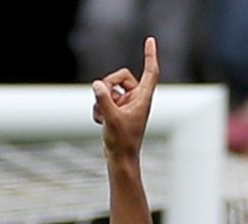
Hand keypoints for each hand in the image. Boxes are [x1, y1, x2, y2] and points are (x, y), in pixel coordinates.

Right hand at [92, 37, 159, 160]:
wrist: (120, 159)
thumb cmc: (122, 142)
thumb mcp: (111, 118)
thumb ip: (104, 100)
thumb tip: (97, 83)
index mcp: (143, 99)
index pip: (150, 72)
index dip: (150, 56)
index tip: (150, 40)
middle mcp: (136, 99)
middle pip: (121, 77)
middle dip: (108, 85)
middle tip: (103, 99)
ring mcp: (126, 104)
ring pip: (110, 88)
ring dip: (101, 100)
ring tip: (102, 117)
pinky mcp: (117, 110)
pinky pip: (104, 99)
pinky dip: (99, 108)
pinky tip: (100, 121)